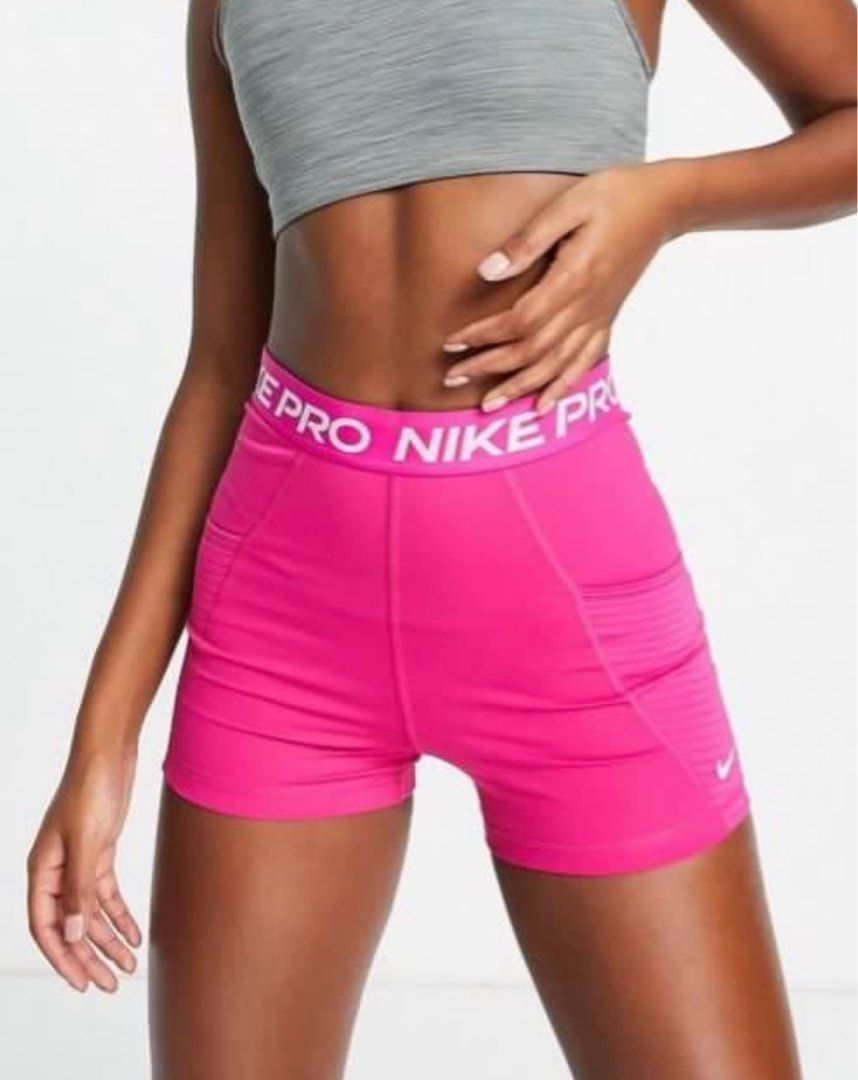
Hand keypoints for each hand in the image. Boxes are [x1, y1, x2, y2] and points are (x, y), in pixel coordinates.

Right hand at [27, 747, 141, 992]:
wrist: (109, 752)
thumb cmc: (90, 789)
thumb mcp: (87, 841)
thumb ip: (80, 888)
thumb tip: (74, 933)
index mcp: (43, 870)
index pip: (47, 927)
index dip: (63, 958)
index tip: (82, 984)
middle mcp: (57, 870)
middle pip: (71, 925)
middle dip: (89, 956)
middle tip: (110, 984)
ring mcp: (78, 862)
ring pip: (91, 912)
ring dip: (108, 939)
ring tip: (127, 966)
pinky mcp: (100, 852)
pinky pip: (106, 893)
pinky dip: (119, 914)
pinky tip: (134, 934)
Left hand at [443, 162, 683, 413]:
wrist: (665, 204)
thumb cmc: (614, 195)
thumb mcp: (568, 205)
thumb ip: (527, 241)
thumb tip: (487, 272)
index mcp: (573, 279)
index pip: (519, 321)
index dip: (483, 336)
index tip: (452, 342)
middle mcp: (586, 307)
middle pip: (531, 351)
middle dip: (489, 367)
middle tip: (452, 378)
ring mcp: (598, 317)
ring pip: (554, 365)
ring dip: (519, 387)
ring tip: (488, 404)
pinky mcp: (607, 319)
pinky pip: (584, 364)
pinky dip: (562, 388)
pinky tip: (543, 406)